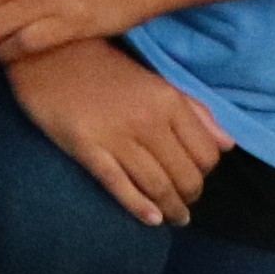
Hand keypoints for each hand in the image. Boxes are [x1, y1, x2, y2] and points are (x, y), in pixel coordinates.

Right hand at [4, 33, 230, 227]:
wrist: (46, 54)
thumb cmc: (102, 67)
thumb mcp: (155, 80)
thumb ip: (194, 110)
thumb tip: (228, 145)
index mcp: (168, 101)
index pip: (206, 153)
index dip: (205, 173)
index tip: (195, 178)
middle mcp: (148, 120)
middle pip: (185, 174)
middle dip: (189, 196)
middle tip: (185, 204)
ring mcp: (116, 135)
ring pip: (157, 185)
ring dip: (171, 208)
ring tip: (174, 218)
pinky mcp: (85, 146)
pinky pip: (118, 184)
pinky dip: (139, 206)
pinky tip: (151, 219)